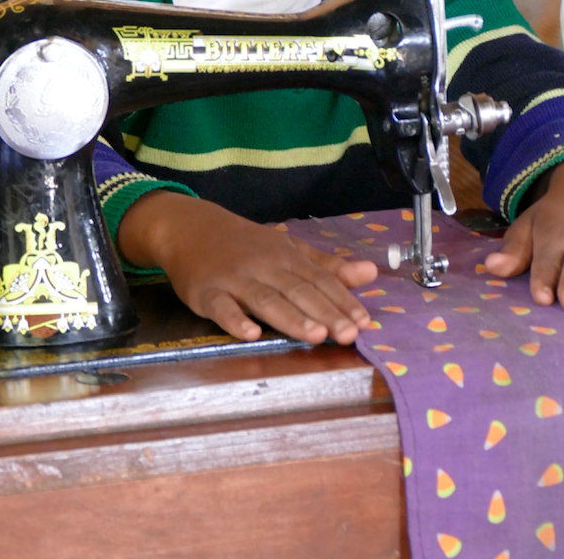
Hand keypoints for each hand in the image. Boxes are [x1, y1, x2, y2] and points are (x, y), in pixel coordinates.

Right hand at [118, 191, 377, 343]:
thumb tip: (371, 273)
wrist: (191, 228)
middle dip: (325, 313)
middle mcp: (265, 266)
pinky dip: (235, 320)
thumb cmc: (246, 244)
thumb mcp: (288, 248)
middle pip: (298, 291)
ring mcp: (235, 279)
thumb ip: (328, 265)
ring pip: (266, 300)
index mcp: (287, 256)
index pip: (320, 280)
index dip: (342, 301)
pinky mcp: (206, 292)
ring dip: (291, 318)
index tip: (364, 322)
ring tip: (315, 335)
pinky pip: (221, 307)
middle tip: (348, 335)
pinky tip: (251, 334)